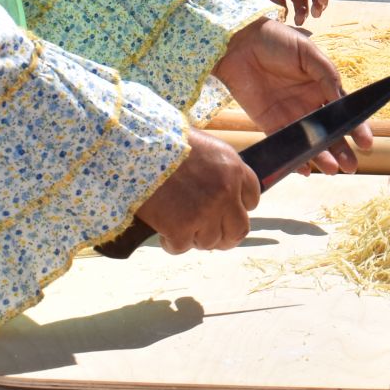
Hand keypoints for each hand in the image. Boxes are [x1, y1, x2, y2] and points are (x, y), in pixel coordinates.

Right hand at [136, 128, 259, 252]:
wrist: (137, 146)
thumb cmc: (166, 141)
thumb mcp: (205, 147)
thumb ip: (218, 170)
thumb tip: (217, 191)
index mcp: (233, 169)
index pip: (252, 199)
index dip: (238, 208)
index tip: (227, 212)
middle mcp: (226, 192)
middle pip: (239, 229)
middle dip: (227, 237)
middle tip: (213, 238)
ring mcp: (206, 212)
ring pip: (210, 242)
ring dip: (196, 238)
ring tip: (179, 227)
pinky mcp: (182, 228)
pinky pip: (182, 247)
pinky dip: (172, 243)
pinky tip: (163, 232)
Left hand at [214, 18, 373, 173]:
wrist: (239, 43)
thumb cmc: (276, 40)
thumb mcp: (307, 52)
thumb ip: (326, 74)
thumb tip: (342, 99)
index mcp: (323, 86)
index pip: (344, 110)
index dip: (357, 126)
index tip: (366, 142)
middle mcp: (310, 104)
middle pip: (330, 132)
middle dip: (342, 149)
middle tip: (352, 166)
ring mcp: (290, 115)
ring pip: (310, 141)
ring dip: (322, 157)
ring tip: (333, 170)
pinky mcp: (269, 123)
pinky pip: (284, 144)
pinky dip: (295, 158)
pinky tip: (306, 169)